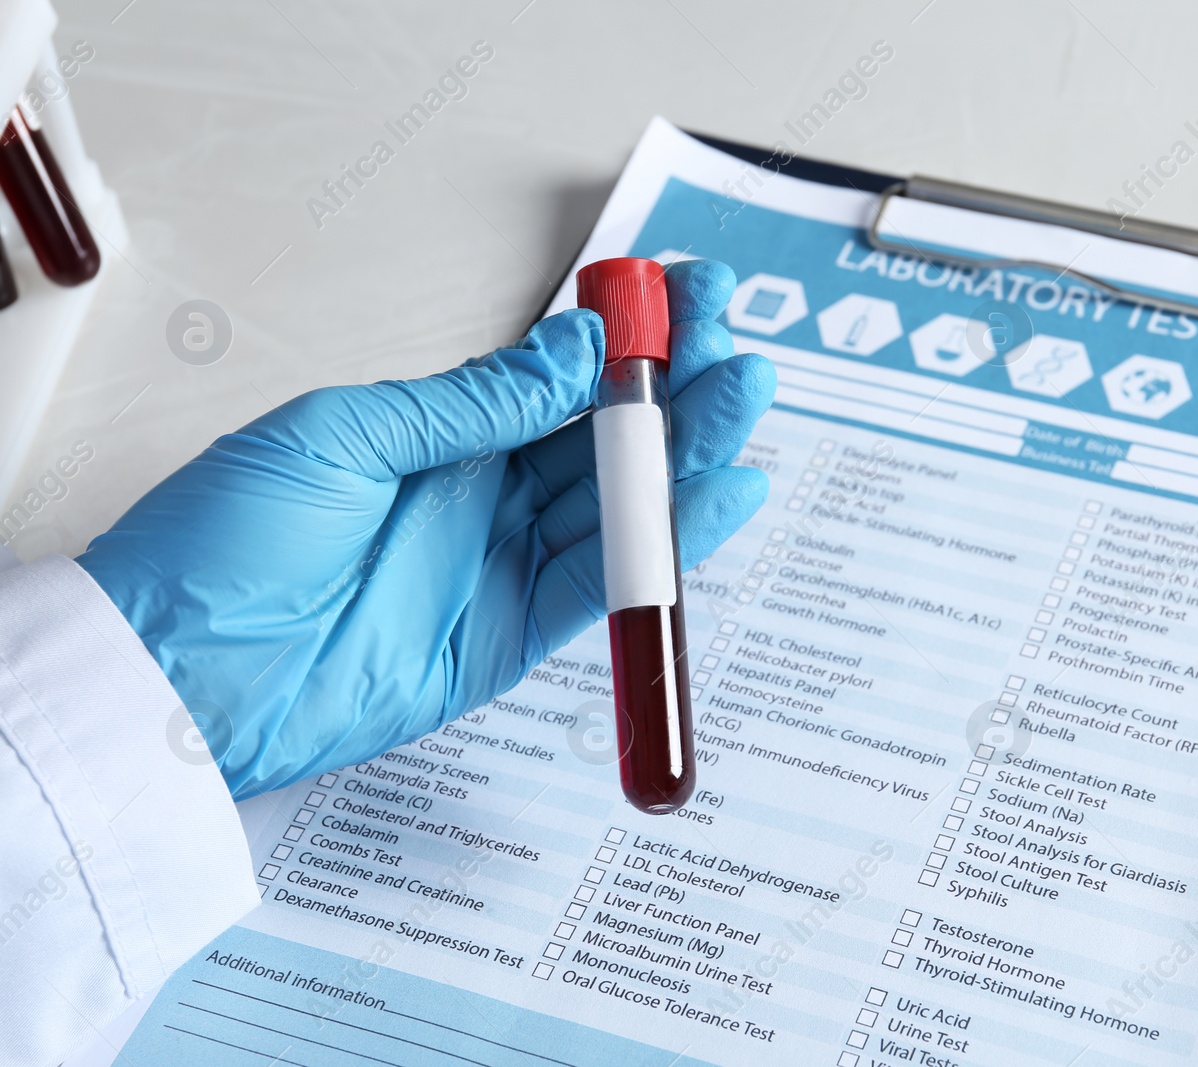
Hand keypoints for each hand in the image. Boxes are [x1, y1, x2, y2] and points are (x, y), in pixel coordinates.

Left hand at [78, 259, 773, 798]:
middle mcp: (478, 493)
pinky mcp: (511, 634)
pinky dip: (666, 544)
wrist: (177, 674)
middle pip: (602, 435)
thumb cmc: (221, 544)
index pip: (554, 375)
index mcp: (435, 432)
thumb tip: (572, 352)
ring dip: (686, 454)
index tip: (679, 294)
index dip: (621, 337)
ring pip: (618, 501)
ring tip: (745, 398)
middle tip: (734, 342)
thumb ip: (471, 403)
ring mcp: (500, 564)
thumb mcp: (342, 436)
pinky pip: (605, 582)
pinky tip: (717, 495)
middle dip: (674, 386)